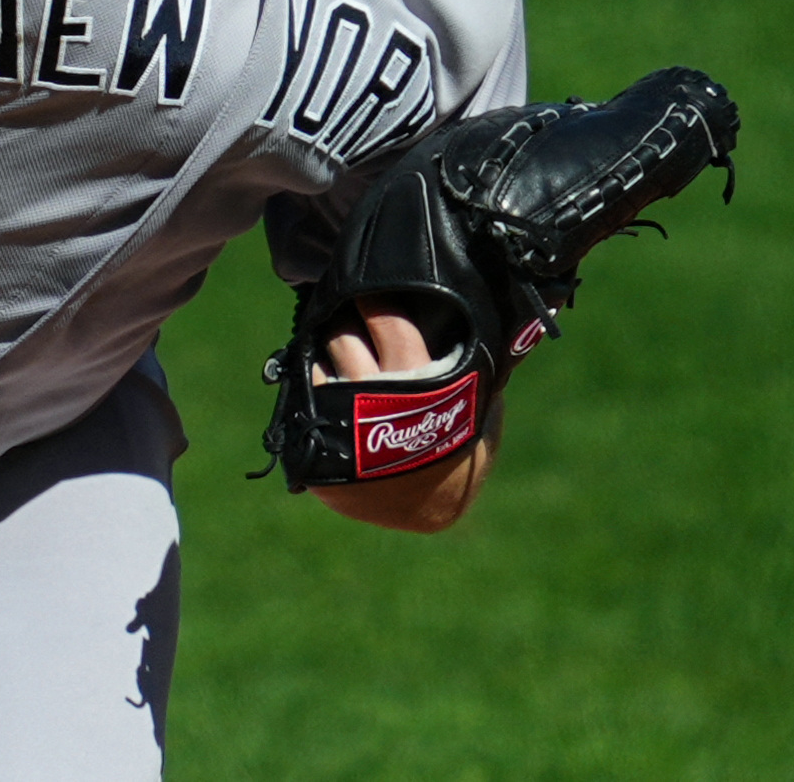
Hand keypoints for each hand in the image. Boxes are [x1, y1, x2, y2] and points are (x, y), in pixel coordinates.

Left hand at [307, 299, 496, 531]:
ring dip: (328, 351)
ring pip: (319, 364)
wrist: (431, 507)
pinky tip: (327, 379)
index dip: (377, 298)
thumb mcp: (476, 402)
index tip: (372, 286)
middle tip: (352, 313)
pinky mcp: (320, 449)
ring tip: (340, 347)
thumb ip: (469, 363)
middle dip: (346, 320)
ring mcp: (343, 425)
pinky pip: (304, 397)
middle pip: (342, 335)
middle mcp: (375, 399)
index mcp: (419, 381)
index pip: (388, 318)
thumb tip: (489, 318)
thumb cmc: (460, 450)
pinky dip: (313, 382)